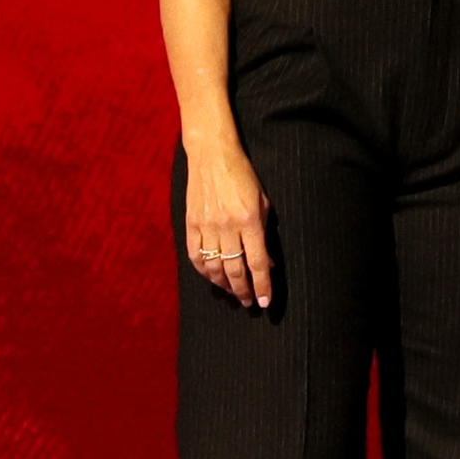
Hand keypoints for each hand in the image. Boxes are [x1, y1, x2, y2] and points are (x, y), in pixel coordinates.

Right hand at [185, 136, 275, 310]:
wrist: (212, 155)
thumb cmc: (244, 176)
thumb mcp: (263, 201)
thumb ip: (265, 232)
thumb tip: (268, 263)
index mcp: (250, 220)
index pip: (257, 262)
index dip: (262, 285)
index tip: (265, 302)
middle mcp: (228, 226)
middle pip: (235, 270)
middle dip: (244, 291)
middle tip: (249, 303)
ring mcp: (206, 226)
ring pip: (214, 267)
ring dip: (224, 285)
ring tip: (234, 293)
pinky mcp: (190, 224)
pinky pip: (195, 256)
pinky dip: (204, 271)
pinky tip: (212, 278)